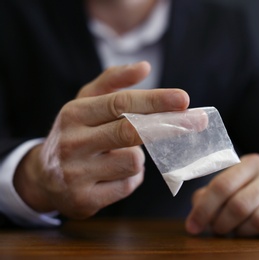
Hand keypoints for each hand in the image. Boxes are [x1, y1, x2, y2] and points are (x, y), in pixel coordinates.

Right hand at [14, 62, 189, 218]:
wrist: (43, 178)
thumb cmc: (75, 134)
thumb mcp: (86, 103)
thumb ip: (113, 81)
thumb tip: (144, 66)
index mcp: (74, 114)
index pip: (121, 104)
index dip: (155, 100)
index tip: (184, 99)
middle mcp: (72, 143)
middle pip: (131, 132)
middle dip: (169, 126)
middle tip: (196, 121)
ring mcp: (76, 174)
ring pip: (134, 162)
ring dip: (138, 157)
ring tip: (120, 156)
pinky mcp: (84, 200)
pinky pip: (128, 186)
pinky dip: (130, 179)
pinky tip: (113, 176)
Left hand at [185, 154, 258, 237]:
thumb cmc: (257, 189)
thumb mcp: (236, 183)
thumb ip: (212, 193)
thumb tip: (196, 208)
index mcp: (251, 163)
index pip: (222, 186)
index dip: (204, 209)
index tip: (192, 227)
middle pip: (239, 205)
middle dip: (222, 224)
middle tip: (218, 230)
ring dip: (244, 232)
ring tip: (240, 230)